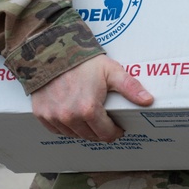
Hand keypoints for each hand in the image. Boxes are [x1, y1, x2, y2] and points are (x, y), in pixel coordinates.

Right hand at [30, 54, 152, 142]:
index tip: (118, 128)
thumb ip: (130, 87)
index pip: (106, 133)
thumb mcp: (112, 71)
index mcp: (88, 109)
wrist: (53, 52)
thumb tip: (148, 100)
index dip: (115, 132)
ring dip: (84, 131)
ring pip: (73, 135)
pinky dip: (66, 127)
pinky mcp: (41, 114)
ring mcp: (53, 117)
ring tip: (91, 120)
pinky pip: (57, 130)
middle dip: (101, 132)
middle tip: (106, 124)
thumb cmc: (83, 62)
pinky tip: (74, 118)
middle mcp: (69, 117)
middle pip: (90, 136)